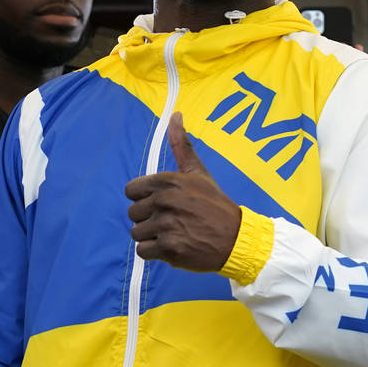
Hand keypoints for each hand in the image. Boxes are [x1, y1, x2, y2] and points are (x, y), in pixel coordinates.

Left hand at [124, 112, 240, 271]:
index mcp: (169, 180)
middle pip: (133, 213)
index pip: (131, 190)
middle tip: (173, 220)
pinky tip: (175, 245)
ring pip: (136, 233)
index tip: (164, 203)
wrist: (236, 238)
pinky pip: (143, 251)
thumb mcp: (199, 172)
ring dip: (152, 236)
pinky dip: (156, 252)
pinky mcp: (168, 248)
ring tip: (175, 233)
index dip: (145, 198)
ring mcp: (166, 225)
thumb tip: (175, 114)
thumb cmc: (215, 204)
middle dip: (149, 219)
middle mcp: (165, 201)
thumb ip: (182, 145)